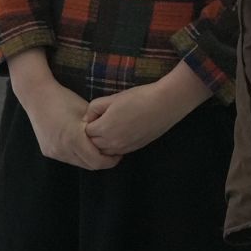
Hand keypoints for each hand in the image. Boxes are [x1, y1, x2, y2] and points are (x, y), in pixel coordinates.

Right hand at [9, 54, 118, 170]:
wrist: (37, 96)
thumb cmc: (65, 99)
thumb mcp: (87, 111)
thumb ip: (99, 129)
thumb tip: (112, 139)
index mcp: (74, 139)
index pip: (98, 162)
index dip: (111, 160)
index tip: (119, 153)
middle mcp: (63, 149)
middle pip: (89, 165)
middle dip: (102, 160)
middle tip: (112, 152)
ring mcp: (54, 152)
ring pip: (78, 163)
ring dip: (89, 158)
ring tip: (97, 147)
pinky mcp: (48, 151)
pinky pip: (68, 158)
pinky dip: (77, 155)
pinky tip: (82, 145)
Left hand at [83, 67, 208, 156]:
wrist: (164, 104)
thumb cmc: (138, 97)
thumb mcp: (113, 97)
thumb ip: (94, 107)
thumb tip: (88, 118)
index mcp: (105, 128)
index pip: (86, 131)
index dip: (90, 122)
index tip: (96, 114)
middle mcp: (113, 142)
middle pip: (93, 144)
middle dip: (94, 134)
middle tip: (101, 121)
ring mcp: (125, 147)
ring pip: (105, 151)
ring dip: (103, 142)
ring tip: (110, 128)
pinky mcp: (135, 148)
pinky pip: (118, 152)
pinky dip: (115, 146)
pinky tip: (121, 133)